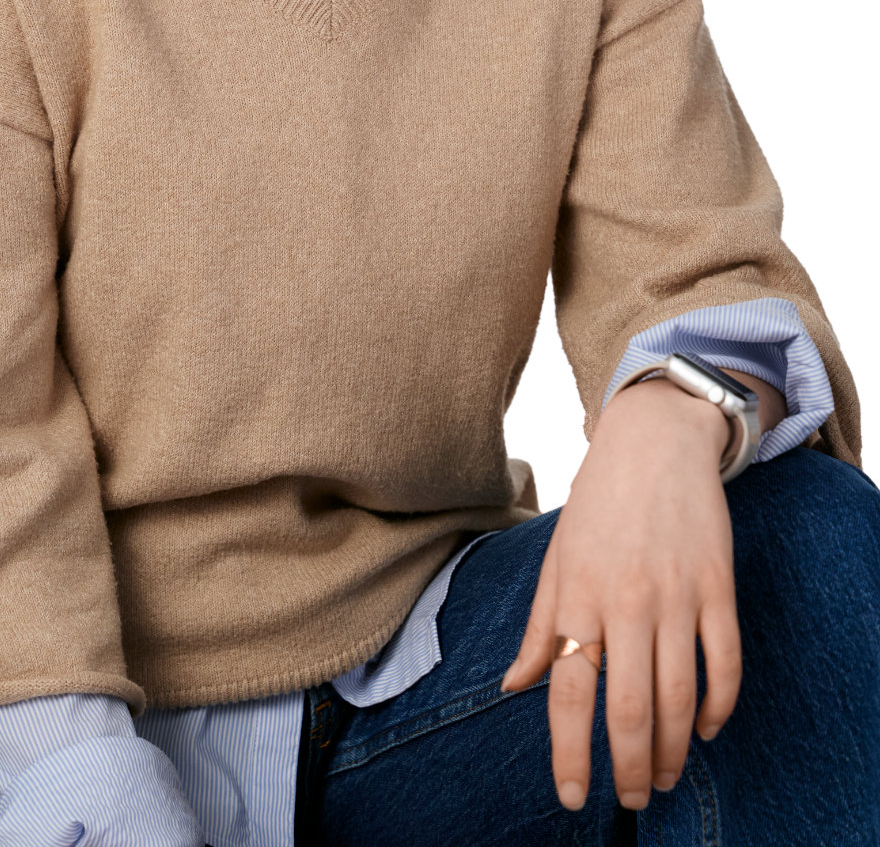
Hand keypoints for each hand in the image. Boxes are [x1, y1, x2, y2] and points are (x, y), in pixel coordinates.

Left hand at [500, 377, 742, 811]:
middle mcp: (626, 600)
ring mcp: (677, 594)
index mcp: (578, 595)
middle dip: (630, 767)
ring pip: (680, 696)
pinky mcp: (718, 586)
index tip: (574, 796)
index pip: (569, 691)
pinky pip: (724, 663)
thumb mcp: (557, 558)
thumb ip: (540, 627)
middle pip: (631, 708)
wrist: (655, 441)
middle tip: (631, 799)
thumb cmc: (597, 503)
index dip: (571, 752)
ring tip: (663, 777)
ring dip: (673, 750)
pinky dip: (718, 707)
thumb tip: (514, 686)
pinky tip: (704, 729)